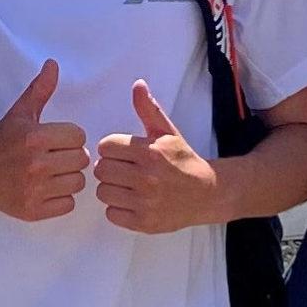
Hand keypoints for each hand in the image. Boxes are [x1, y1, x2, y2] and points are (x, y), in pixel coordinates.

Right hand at [0, 60, 89, 220]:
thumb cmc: (2, 142)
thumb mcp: (20, 114)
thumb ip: (40, 90)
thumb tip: (53, 64)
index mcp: (34, 137)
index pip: (79, 136)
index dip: (70, 137)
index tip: (55, 140)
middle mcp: (34, 164)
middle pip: (81, 160)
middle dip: (71, 157)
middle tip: (53, 157)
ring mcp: (34, 189)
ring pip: (78, 183)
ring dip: (68, 178)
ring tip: (51, 173)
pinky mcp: (34, 210)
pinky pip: (68, 204)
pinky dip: (61, 198)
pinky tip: (46, 189)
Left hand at [95, 82, 218, 231]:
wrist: (207, 193)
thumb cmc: (182, 160)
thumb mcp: (167, 132)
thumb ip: (148, 109)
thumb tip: (137, 84)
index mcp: (150, 152)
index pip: (105, 146)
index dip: (112, 148)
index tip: (123, 152)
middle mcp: (146, 178)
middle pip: (100, 169)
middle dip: (110, 167)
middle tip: (124, 169)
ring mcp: (145, 202)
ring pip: (103, 192)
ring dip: (112, 188)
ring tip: (127, 185)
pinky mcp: (144, 223)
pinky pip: (111, 213)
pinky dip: (118, 209)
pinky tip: (132, 201)